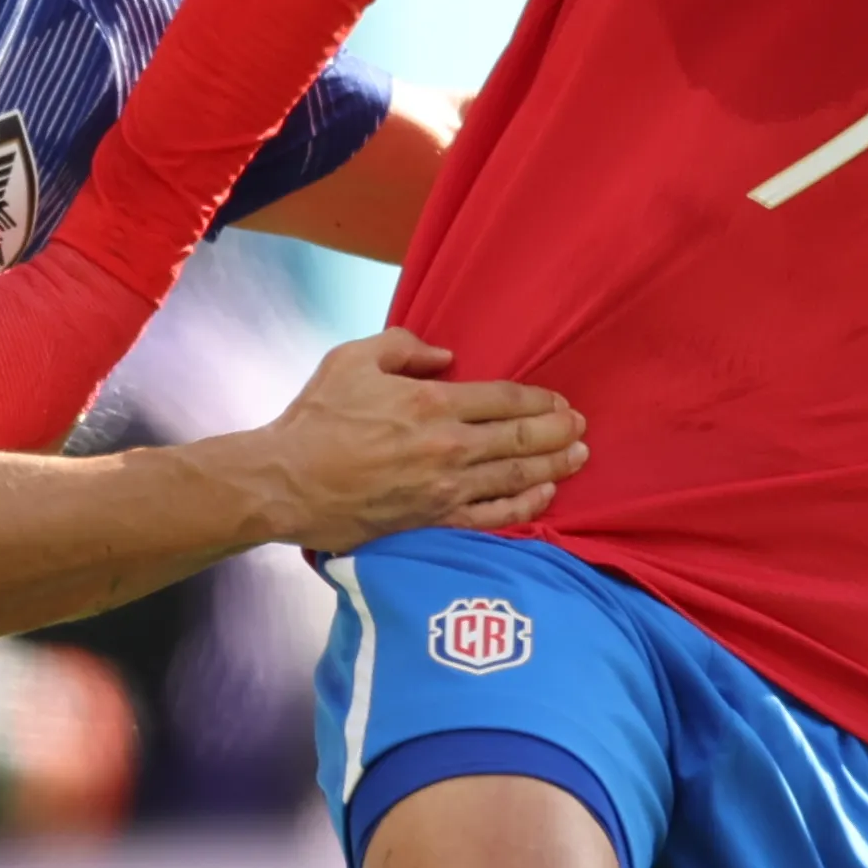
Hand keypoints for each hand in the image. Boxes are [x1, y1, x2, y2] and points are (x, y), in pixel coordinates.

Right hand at [217, 333, 587, 555]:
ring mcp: (444, 489)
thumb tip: (446, 356)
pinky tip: (544, 496)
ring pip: (515, 478)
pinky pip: (491, 516)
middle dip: (558, 432)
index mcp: (431, 403)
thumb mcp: (352, 359)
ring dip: (553, 467)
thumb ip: (404, 346)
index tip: (559, 400)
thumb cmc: (315, 418)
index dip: (539, 399)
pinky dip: (524, 506)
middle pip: (520, 439)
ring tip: (579, 457)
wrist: (286, 482)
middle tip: (581, 427)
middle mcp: (447, 447)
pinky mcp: (433, 521)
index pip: (504, 399)